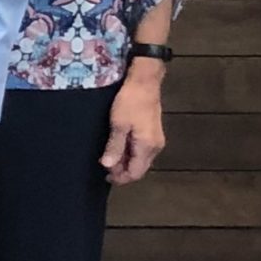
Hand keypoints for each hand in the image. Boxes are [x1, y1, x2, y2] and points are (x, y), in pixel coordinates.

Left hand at [102, 66, 167, 184]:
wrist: (144, 83)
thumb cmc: (130, 102)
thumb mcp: (118, 125)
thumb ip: (114, 147)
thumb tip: (108, 166)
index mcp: (147, 147)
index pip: (135, 173)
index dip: (120, 178)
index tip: (105, 176)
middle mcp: (155, 147)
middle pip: (139, 169)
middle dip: (122, 172)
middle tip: (105, 168)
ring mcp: (156, 140)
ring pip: (141, 160)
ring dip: (126, 163)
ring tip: (109, 158)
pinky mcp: (152, 133)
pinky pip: (142, 151)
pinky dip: (130, 154)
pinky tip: (118, 149)